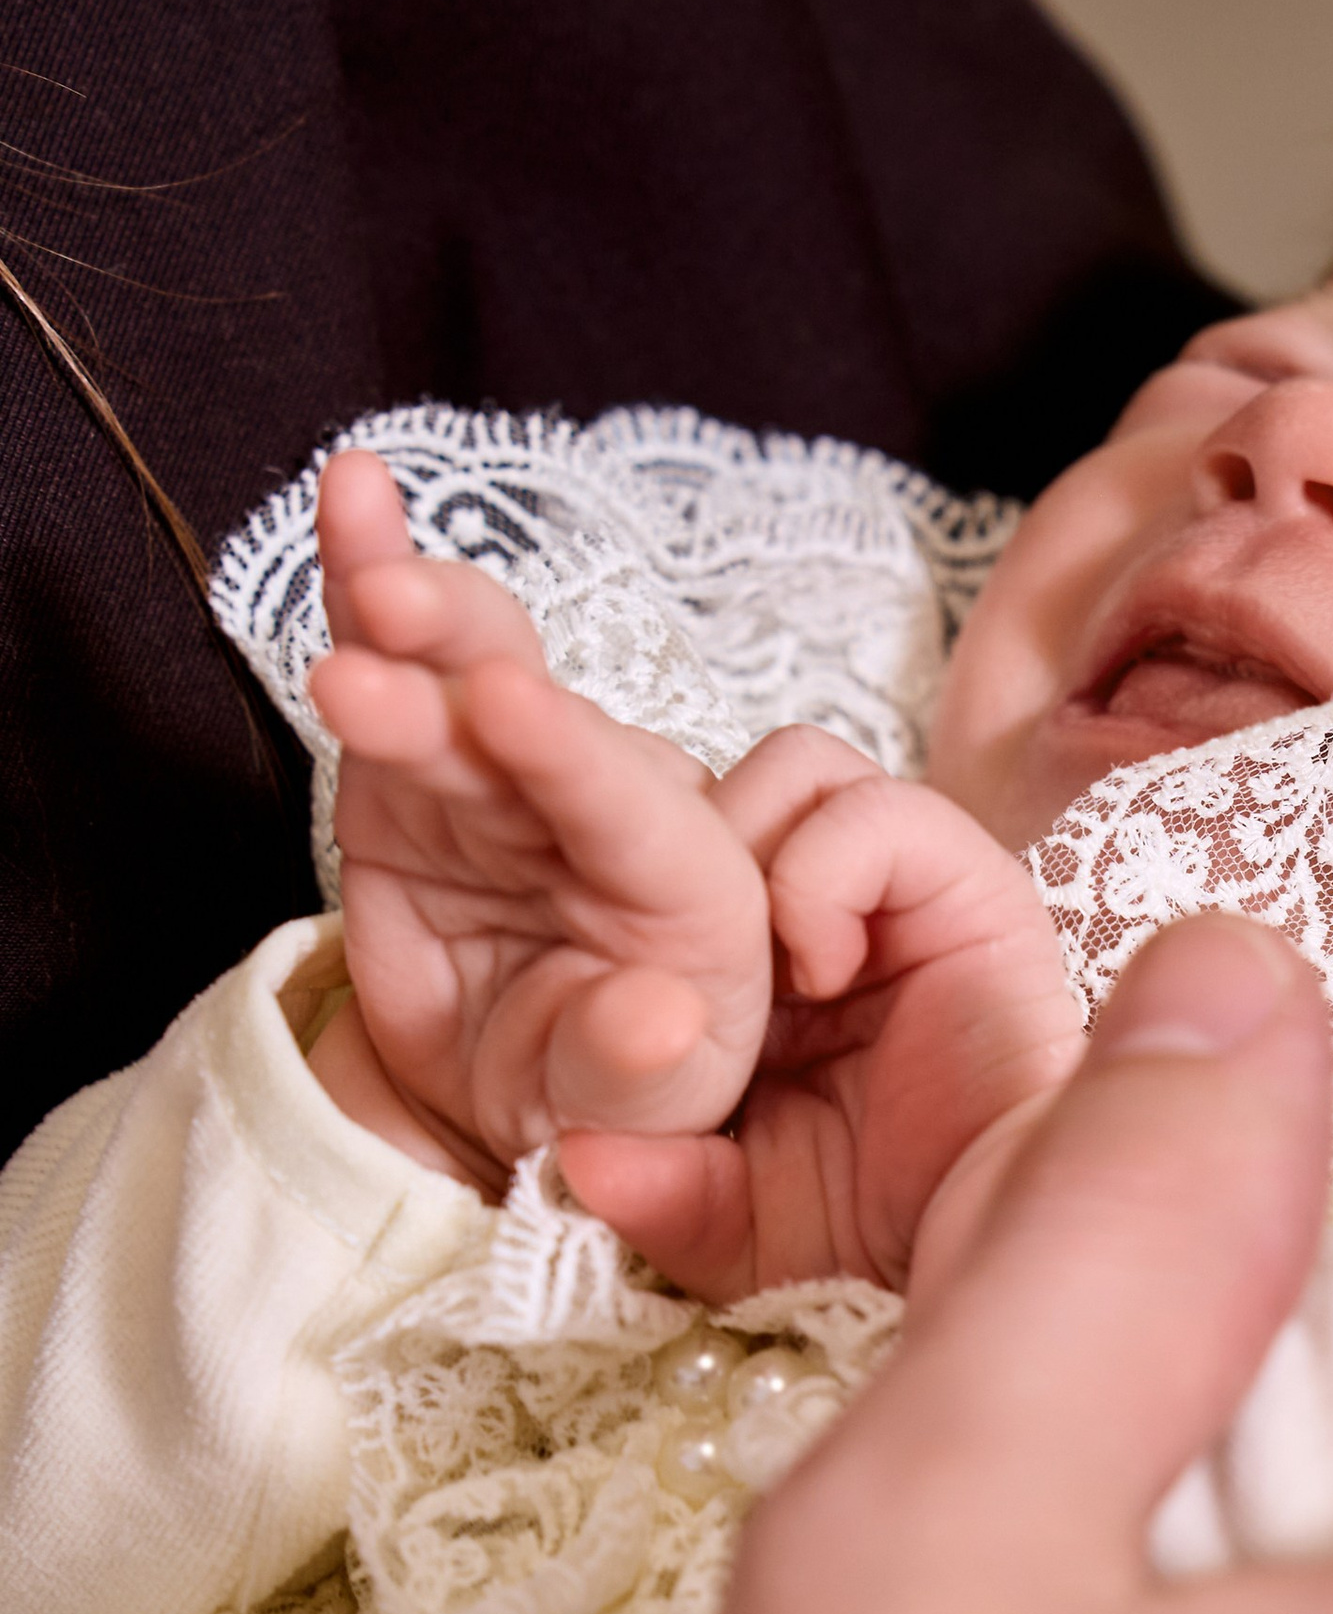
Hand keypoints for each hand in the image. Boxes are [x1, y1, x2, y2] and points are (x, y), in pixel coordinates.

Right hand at [308, 450, 770, 1188]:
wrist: (522, 1101)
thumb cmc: (605, 1110)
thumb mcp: (633, 1123)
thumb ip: (639, 1074)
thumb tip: (659, 1017)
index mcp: (699, 897)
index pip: (637, 815)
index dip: (569, 753)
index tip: (501, 698)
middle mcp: (617, 810)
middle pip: (551, 719)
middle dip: (470, 662)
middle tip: (395, 615)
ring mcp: (518, 775)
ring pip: (472, 668)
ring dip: (414, 617)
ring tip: (362, 581)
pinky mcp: (429, 759)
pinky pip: (404, 657)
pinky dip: (373, 576)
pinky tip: (352, 490)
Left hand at [559, 730, 1083, 1296]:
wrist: (992, 1241)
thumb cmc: (871, 1226)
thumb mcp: (723, 1221)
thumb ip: (651, 1189)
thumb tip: (577, 1155)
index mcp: (751, 950)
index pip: (673, 827)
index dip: (612, 844)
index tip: (566, 916)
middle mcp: (824, 896)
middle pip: (725, 772)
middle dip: (671, 837)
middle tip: (662, 954)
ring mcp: (901, 883)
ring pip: (793, 768)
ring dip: (742, 848)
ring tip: (745, 969)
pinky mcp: (973, 885)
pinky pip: (877, 812)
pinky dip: (824, 875)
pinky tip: (817, 969)